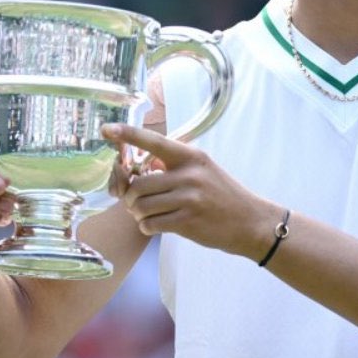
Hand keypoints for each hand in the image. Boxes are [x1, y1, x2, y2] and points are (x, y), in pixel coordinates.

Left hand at [102, 124, 279, 260]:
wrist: (250, 221)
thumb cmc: (223, 195)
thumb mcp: (203, 169)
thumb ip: (175, 166)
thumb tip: (141, 168)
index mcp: (191, 156)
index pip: (154, 141)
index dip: (128, 135)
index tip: (107, 130)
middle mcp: (189, 174)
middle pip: (139, 184)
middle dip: (130, 197)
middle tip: (136, 203)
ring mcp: (189, 198)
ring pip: (141, 206)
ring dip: (138, 214)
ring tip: (148, 215)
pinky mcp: (187, 221)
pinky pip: (150, 224)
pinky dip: (147, 227)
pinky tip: (157, 226)